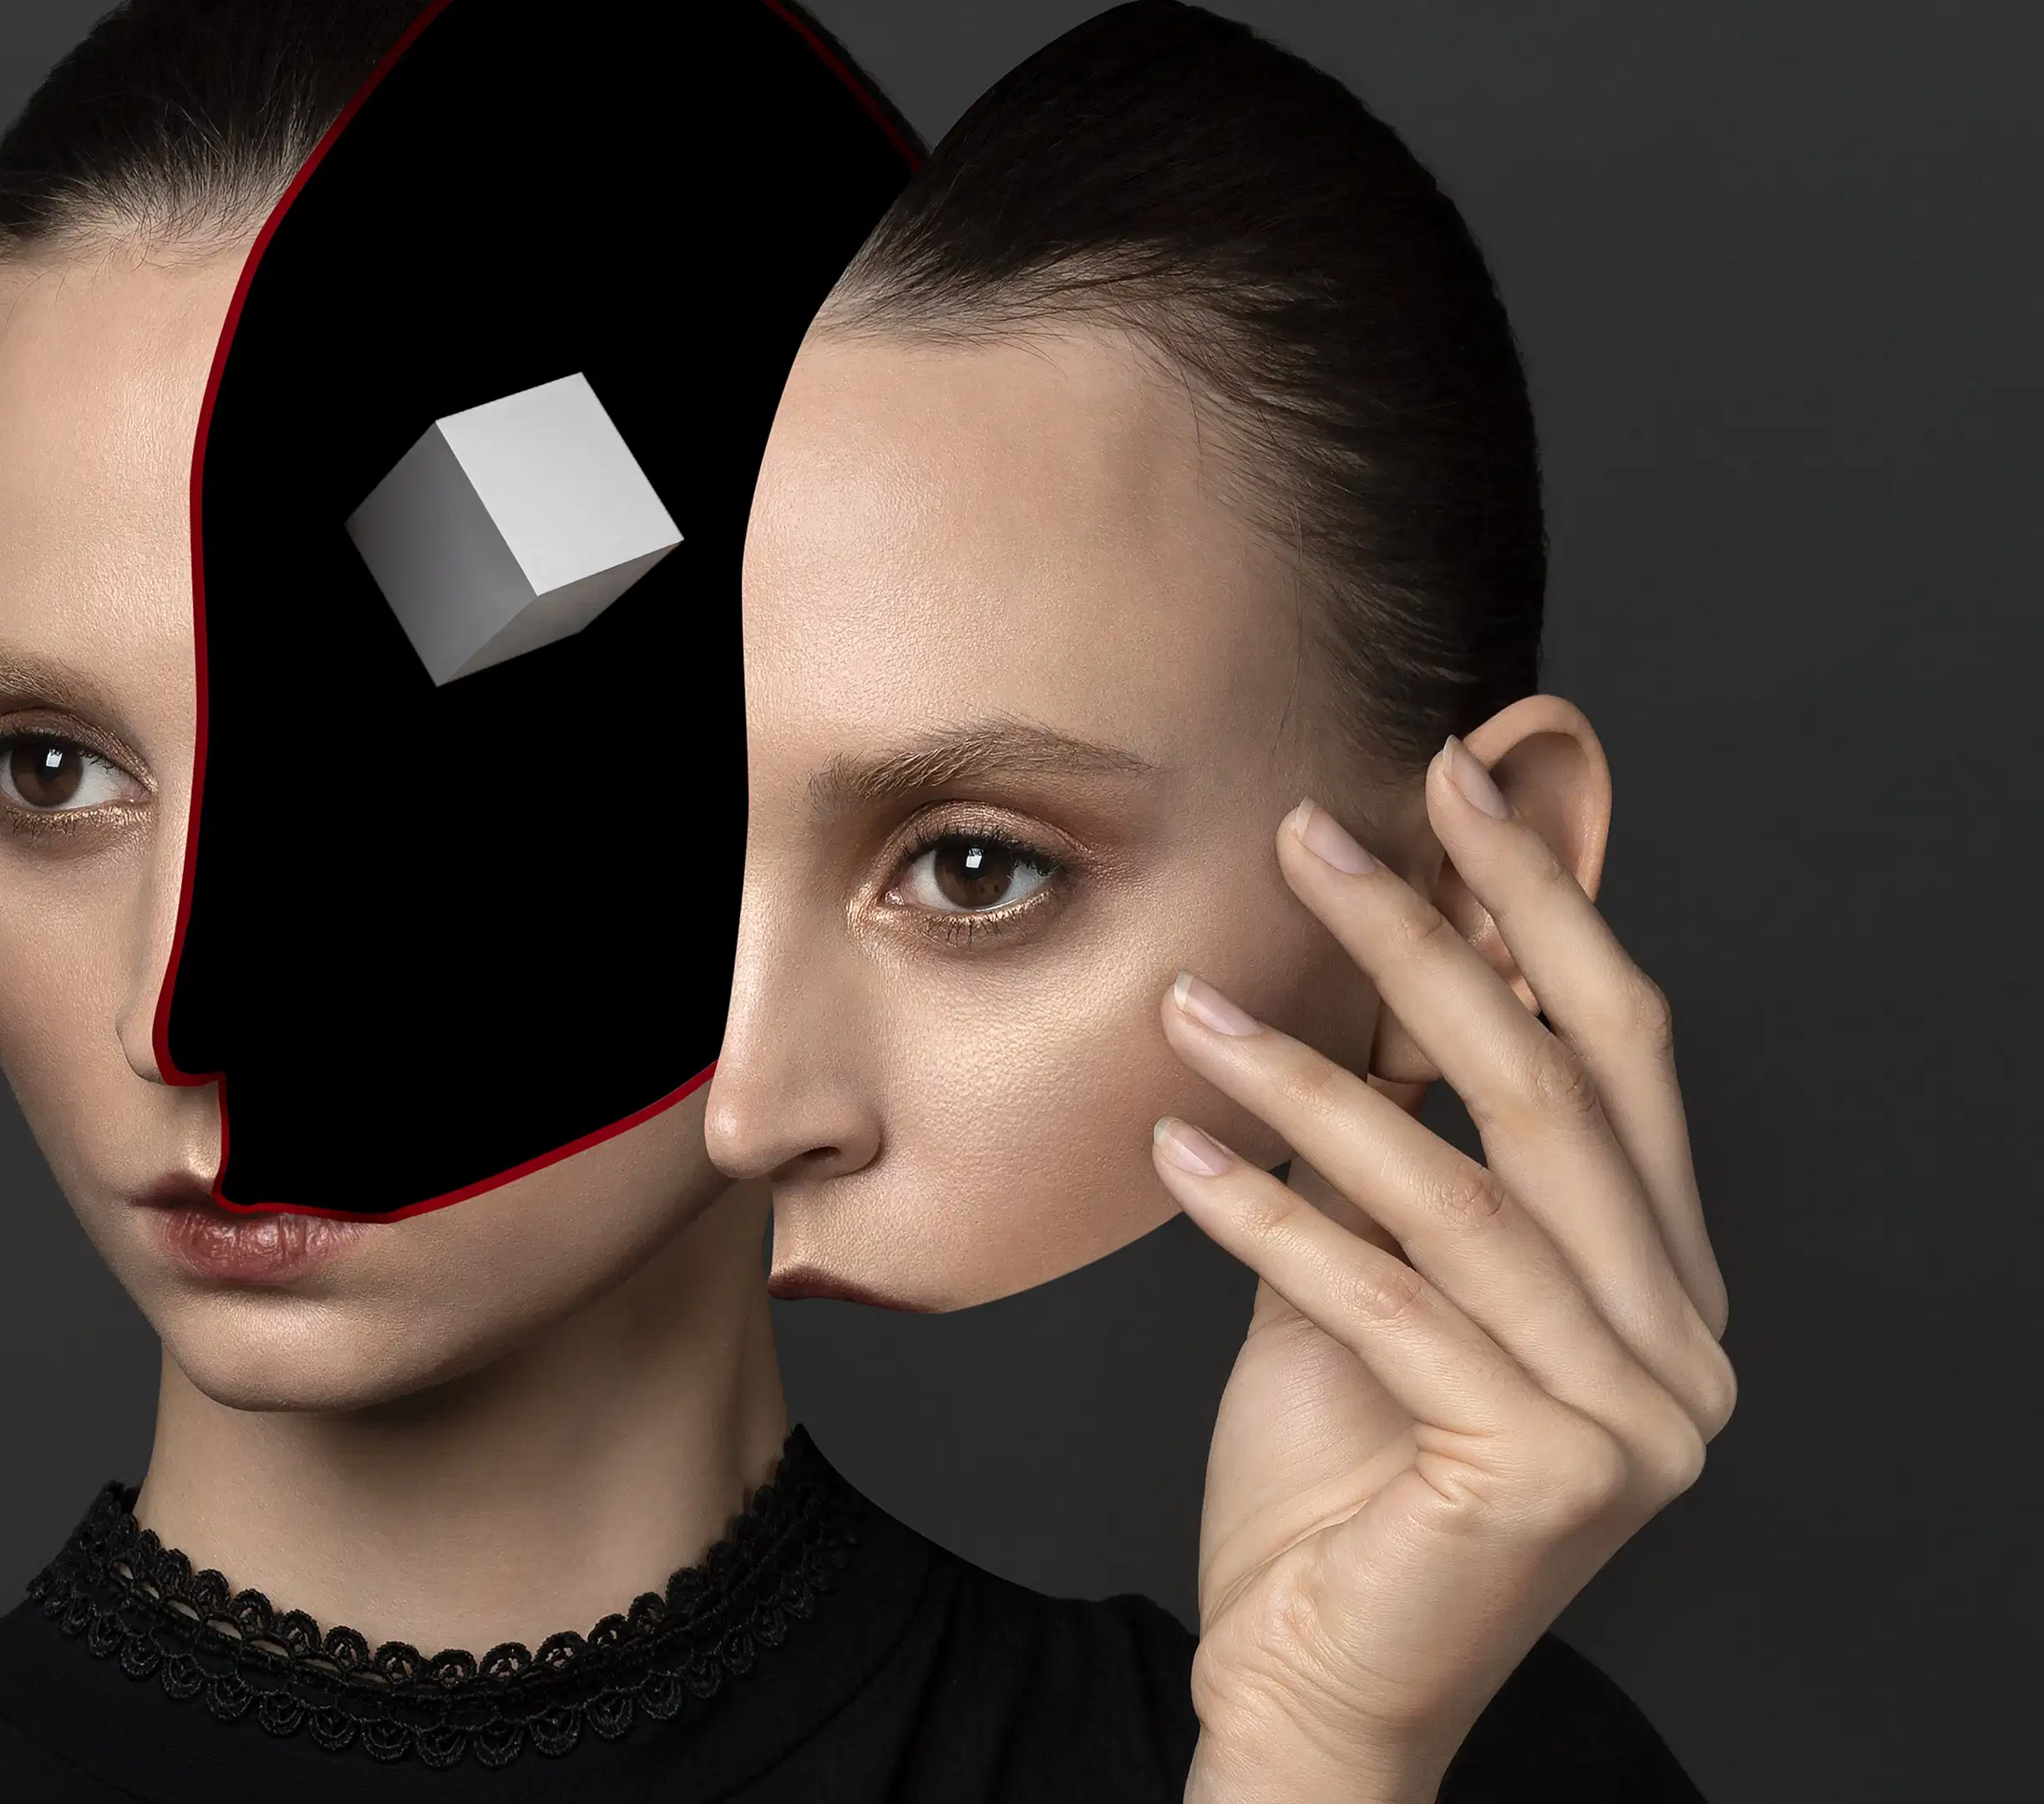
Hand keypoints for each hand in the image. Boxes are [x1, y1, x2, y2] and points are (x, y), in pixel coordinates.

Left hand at [1154, 739, 1733, 1803]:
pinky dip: (1274, 1219)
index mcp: (1662, 1286)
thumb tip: (1378, 964)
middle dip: (1435, 941)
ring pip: (1462, 1191)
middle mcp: (1683, 1347)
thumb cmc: (1330, 1489)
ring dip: (1308, 1080)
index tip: (1446, 783)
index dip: (1537, 909)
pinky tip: (1178, 1153)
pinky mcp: (1554, 1473)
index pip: (1618, 1055)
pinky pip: (1389, 1303)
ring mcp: (1637, 1418)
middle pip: (1556, 1092)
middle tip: (1317, 829)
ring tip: (1185, 1003)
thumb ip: (1394, 1150)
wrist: (1309, 1684)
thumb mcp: (1361, 1279)